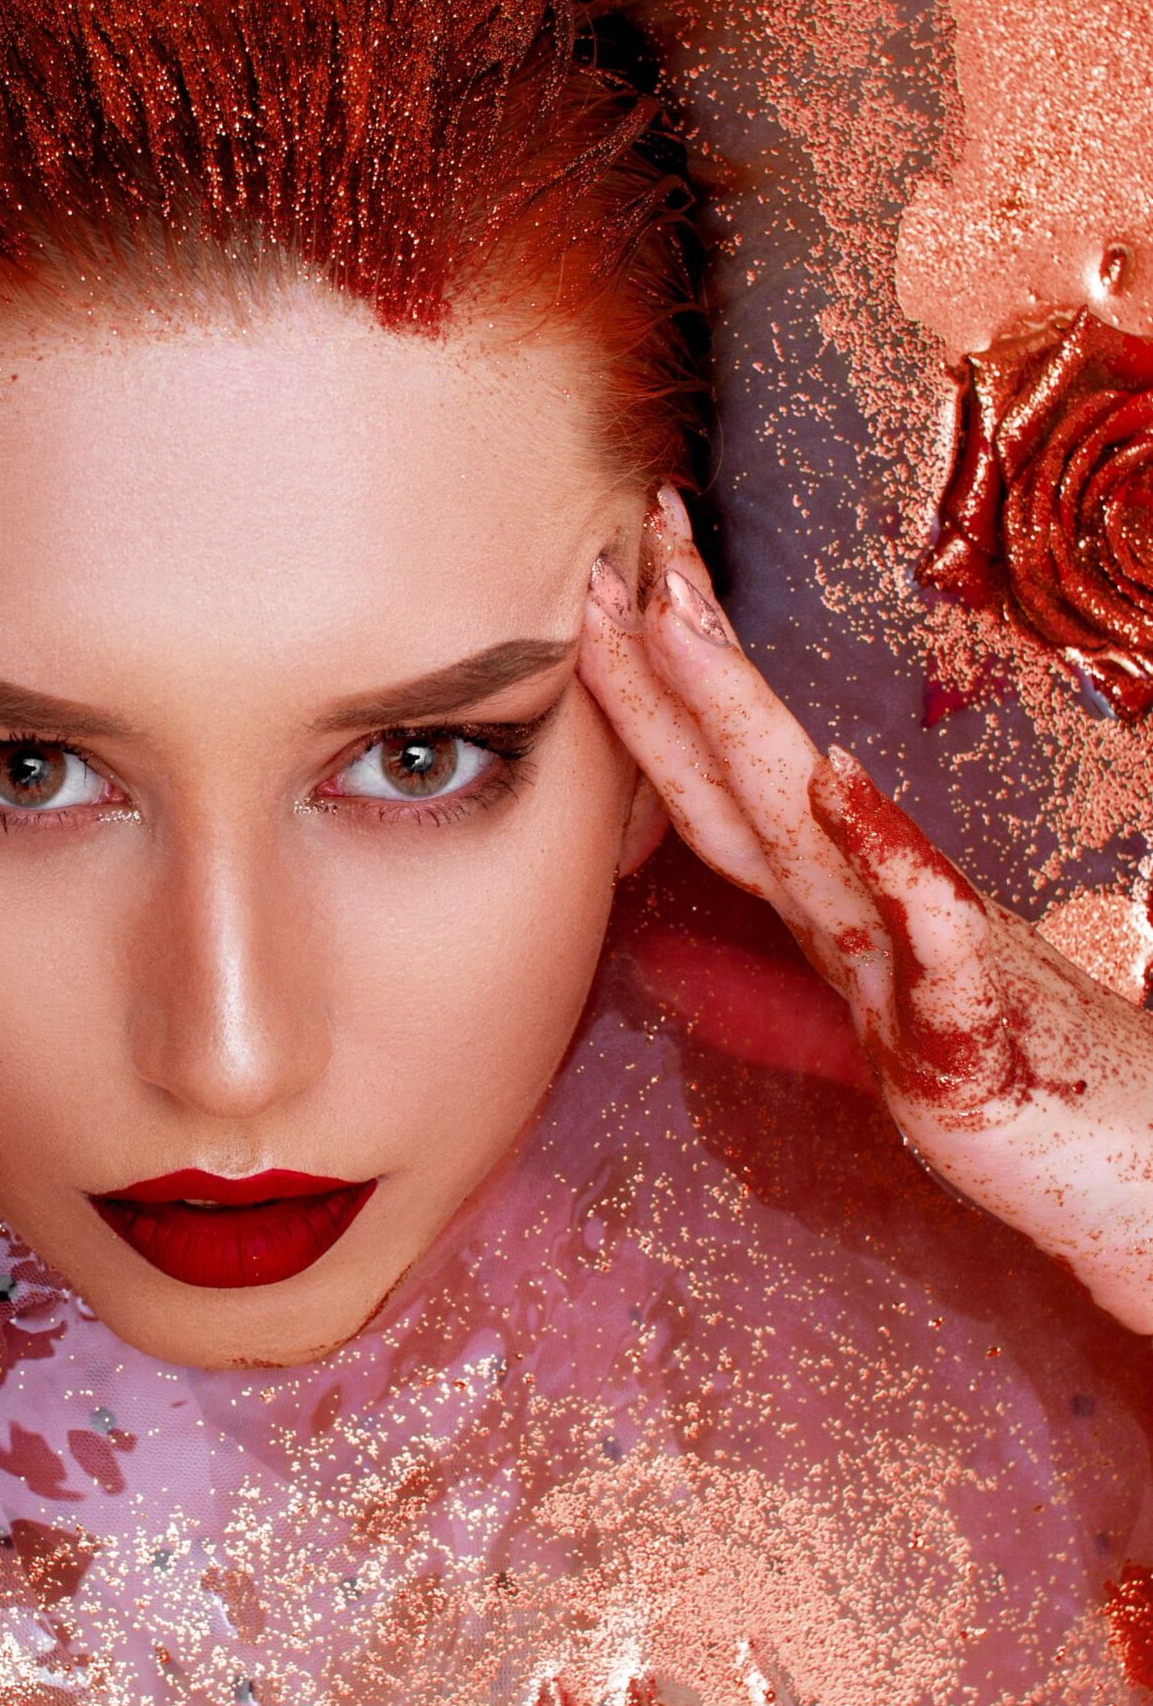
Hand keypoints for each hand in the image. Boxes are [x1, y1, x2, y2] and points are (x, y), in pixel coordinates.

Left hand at [580, 488, 1152, 1334]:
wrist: (1136, 1174)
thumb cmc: (1013, 1087)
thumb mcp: (878, 1035)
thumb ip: (783, 998)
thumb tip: (682, 969)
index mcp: (838, 913)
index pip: (722, 788)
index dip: (655, 691)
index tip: (606, 579)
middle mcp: (872, 914)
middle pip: (749, 774)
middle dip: (681, 652)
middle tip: (633, 530)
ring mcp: (927, 963)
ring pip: (813, 824)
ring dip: (741, 720)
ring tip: (682, 618)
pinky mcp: (977, 1032)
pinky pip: (932, 936)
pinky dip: (884, 857)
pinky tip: (838, 785)